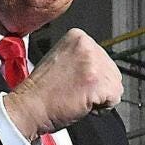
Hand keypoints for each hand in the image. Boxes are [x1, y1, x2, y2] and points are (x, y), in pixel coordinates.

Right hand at [3, 28, 121, 137]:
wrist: (29, 106)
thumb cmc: (41, 89)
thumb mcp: (61, 59)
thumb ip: (82, 58)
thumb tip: (101, 66)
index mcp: (78, 36)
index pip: (104, 58)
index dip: (92, 76)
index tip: (74, 81)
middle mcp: (87, 45)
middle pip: (113, 71)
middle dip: (98, 86)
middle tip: (75, 91)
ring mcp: (93, 63)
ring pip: (115, 85)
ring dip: (100, 98)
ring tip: (77, 97)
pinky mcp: (97, 82)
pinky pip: (114, 99)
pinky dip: (101, 108)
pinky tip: (82, 104)